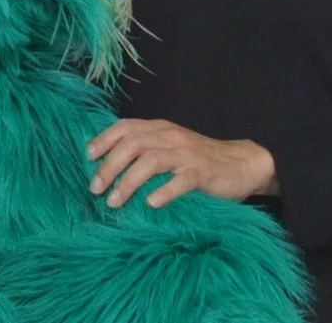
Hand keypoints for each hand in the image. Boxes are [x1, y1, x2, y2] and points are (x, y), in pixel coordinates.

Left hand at [87, 118, 278, 208]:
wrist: (242, 163)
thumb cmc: (198, 159)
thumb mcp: (170, 147)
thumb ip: (146, 149)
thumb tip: (109, 164)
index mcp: (160, 128)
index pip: (126, 127)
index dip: (104, 139)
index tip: (88, 157)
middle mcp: (171, 137)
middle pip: (133, 144)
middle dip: (110, 165)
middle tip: (95, 188)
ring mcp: (187, 154)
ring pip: (151, 161)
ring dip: (129, 181)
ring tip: (114, 201)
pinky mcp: (203, 173)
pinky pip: (181, 181)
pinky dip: (164, 191)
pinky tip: (151, 204)